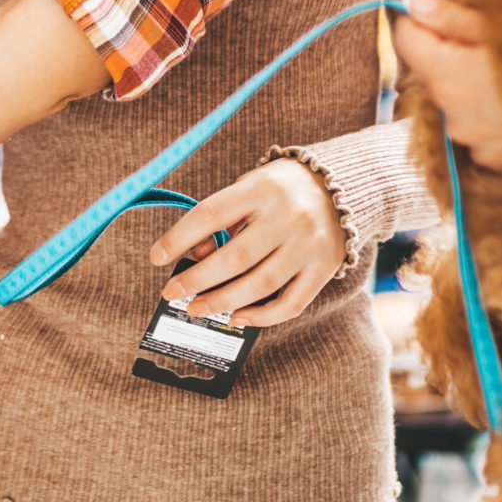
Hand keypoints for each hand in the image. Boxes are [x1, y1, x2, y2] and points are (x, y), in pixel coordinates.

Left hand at [145, 158, 347, 325]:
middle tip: (172, 292)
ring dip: (222, 302)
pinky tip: (236, 317)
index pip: (211, 214)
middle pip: (234, 258)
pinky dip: (261, 316)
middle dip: (196, 280)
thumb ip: (223, 218)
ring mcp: (309, 244)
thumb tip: (196, 254)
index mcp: (263, 188)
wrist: (346, 184)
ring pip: (259, 285)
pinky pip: (290, 303)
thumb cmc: (283, 188)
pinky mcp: (324, 267)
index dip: (178, 238)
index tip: (156, 257)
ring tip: (196, 308)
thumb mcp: (251, 187)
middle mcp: (289, 215)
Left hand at [393, 0, 501, 173]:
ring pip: (457, 98)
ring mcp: (474, 140)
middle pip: (434, 70)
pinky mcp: (495, 157)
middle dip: (454, 52)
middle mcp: (453, 114)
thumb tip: (409, 0)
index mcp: (448, 76)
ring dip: (474, 83)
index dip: (423, 20)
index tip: (449, 12)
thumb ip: (450, 17)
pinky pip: (479, 124)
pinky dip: (493, 110)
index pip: (406, 39)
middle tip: (497, 40)